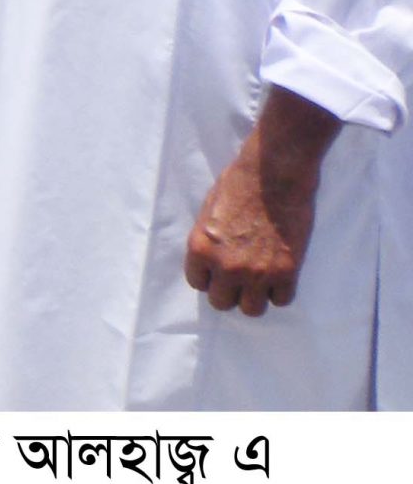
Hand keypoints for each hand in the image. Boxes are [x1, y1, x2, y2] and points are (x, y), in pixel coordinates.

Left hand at [186, 93, 332, 315]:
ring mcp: (256, 273)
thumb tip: (212, 260)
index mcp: (200, 248)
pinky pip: (281, 301)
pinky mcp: (287, 272)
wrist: (275, 174)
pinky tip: (281, 276)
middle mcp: (225, 266)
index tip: (219, 270)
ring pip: (252, 309)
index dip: (210, 277)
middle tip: (240, 278)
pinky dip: (281, 291)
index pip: (198, 284)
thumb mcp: (208, 211)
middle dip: (229, 291)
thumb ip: (208, 240)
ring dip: (255, 297)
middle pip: (222, 303)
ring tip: (260, 281)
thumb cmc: (238, 184)